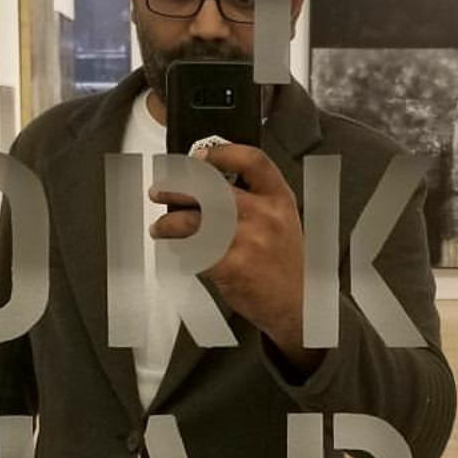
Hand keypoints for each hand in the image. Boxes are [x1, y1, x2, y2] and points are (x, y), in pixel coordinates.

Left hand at [149, 143, 319, 367]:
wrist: (298, 303)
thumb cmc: (284, 262)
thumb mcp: (281, 220)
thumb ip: (254, 198)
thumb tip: (207, 181)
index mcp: (279, 198)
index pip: (251, 160)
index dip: (220, 154)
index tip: (197, 157)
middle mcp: (265, 214)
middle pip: (210, 187)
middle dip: (175, 187)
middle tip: (159, 191)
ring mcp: (249, 239)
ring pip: (192, 220)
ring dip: (168, 223)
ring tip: (160, 227)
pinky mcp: (232, 266)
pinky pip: (194, 251)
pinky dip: (180, 250)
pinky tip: (178, 251)